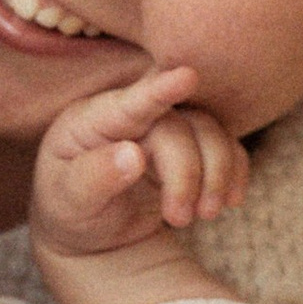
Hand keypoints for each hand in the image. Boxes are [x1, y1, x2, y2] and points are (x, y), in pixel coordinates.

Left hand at [27, 65, 250, 303]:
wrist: (91, 227)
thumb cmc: (70, 208)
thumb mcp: (68, 202)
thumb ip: (93, 178)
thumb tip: (133, 155)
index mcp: (95, 120)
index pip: (131, 101)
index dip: (160, 89)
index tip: (187, 76)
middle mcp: (135, 116)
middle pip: (179, 127)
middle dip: (187, 175)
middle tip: (179, 220)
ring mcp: (167, 129)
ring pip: (210, 133)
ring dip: (217, 175)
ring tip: (206, 215)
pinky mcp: (194, 149)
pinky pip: (227, 148)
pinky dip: (235, 173)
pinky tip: (231, 202)